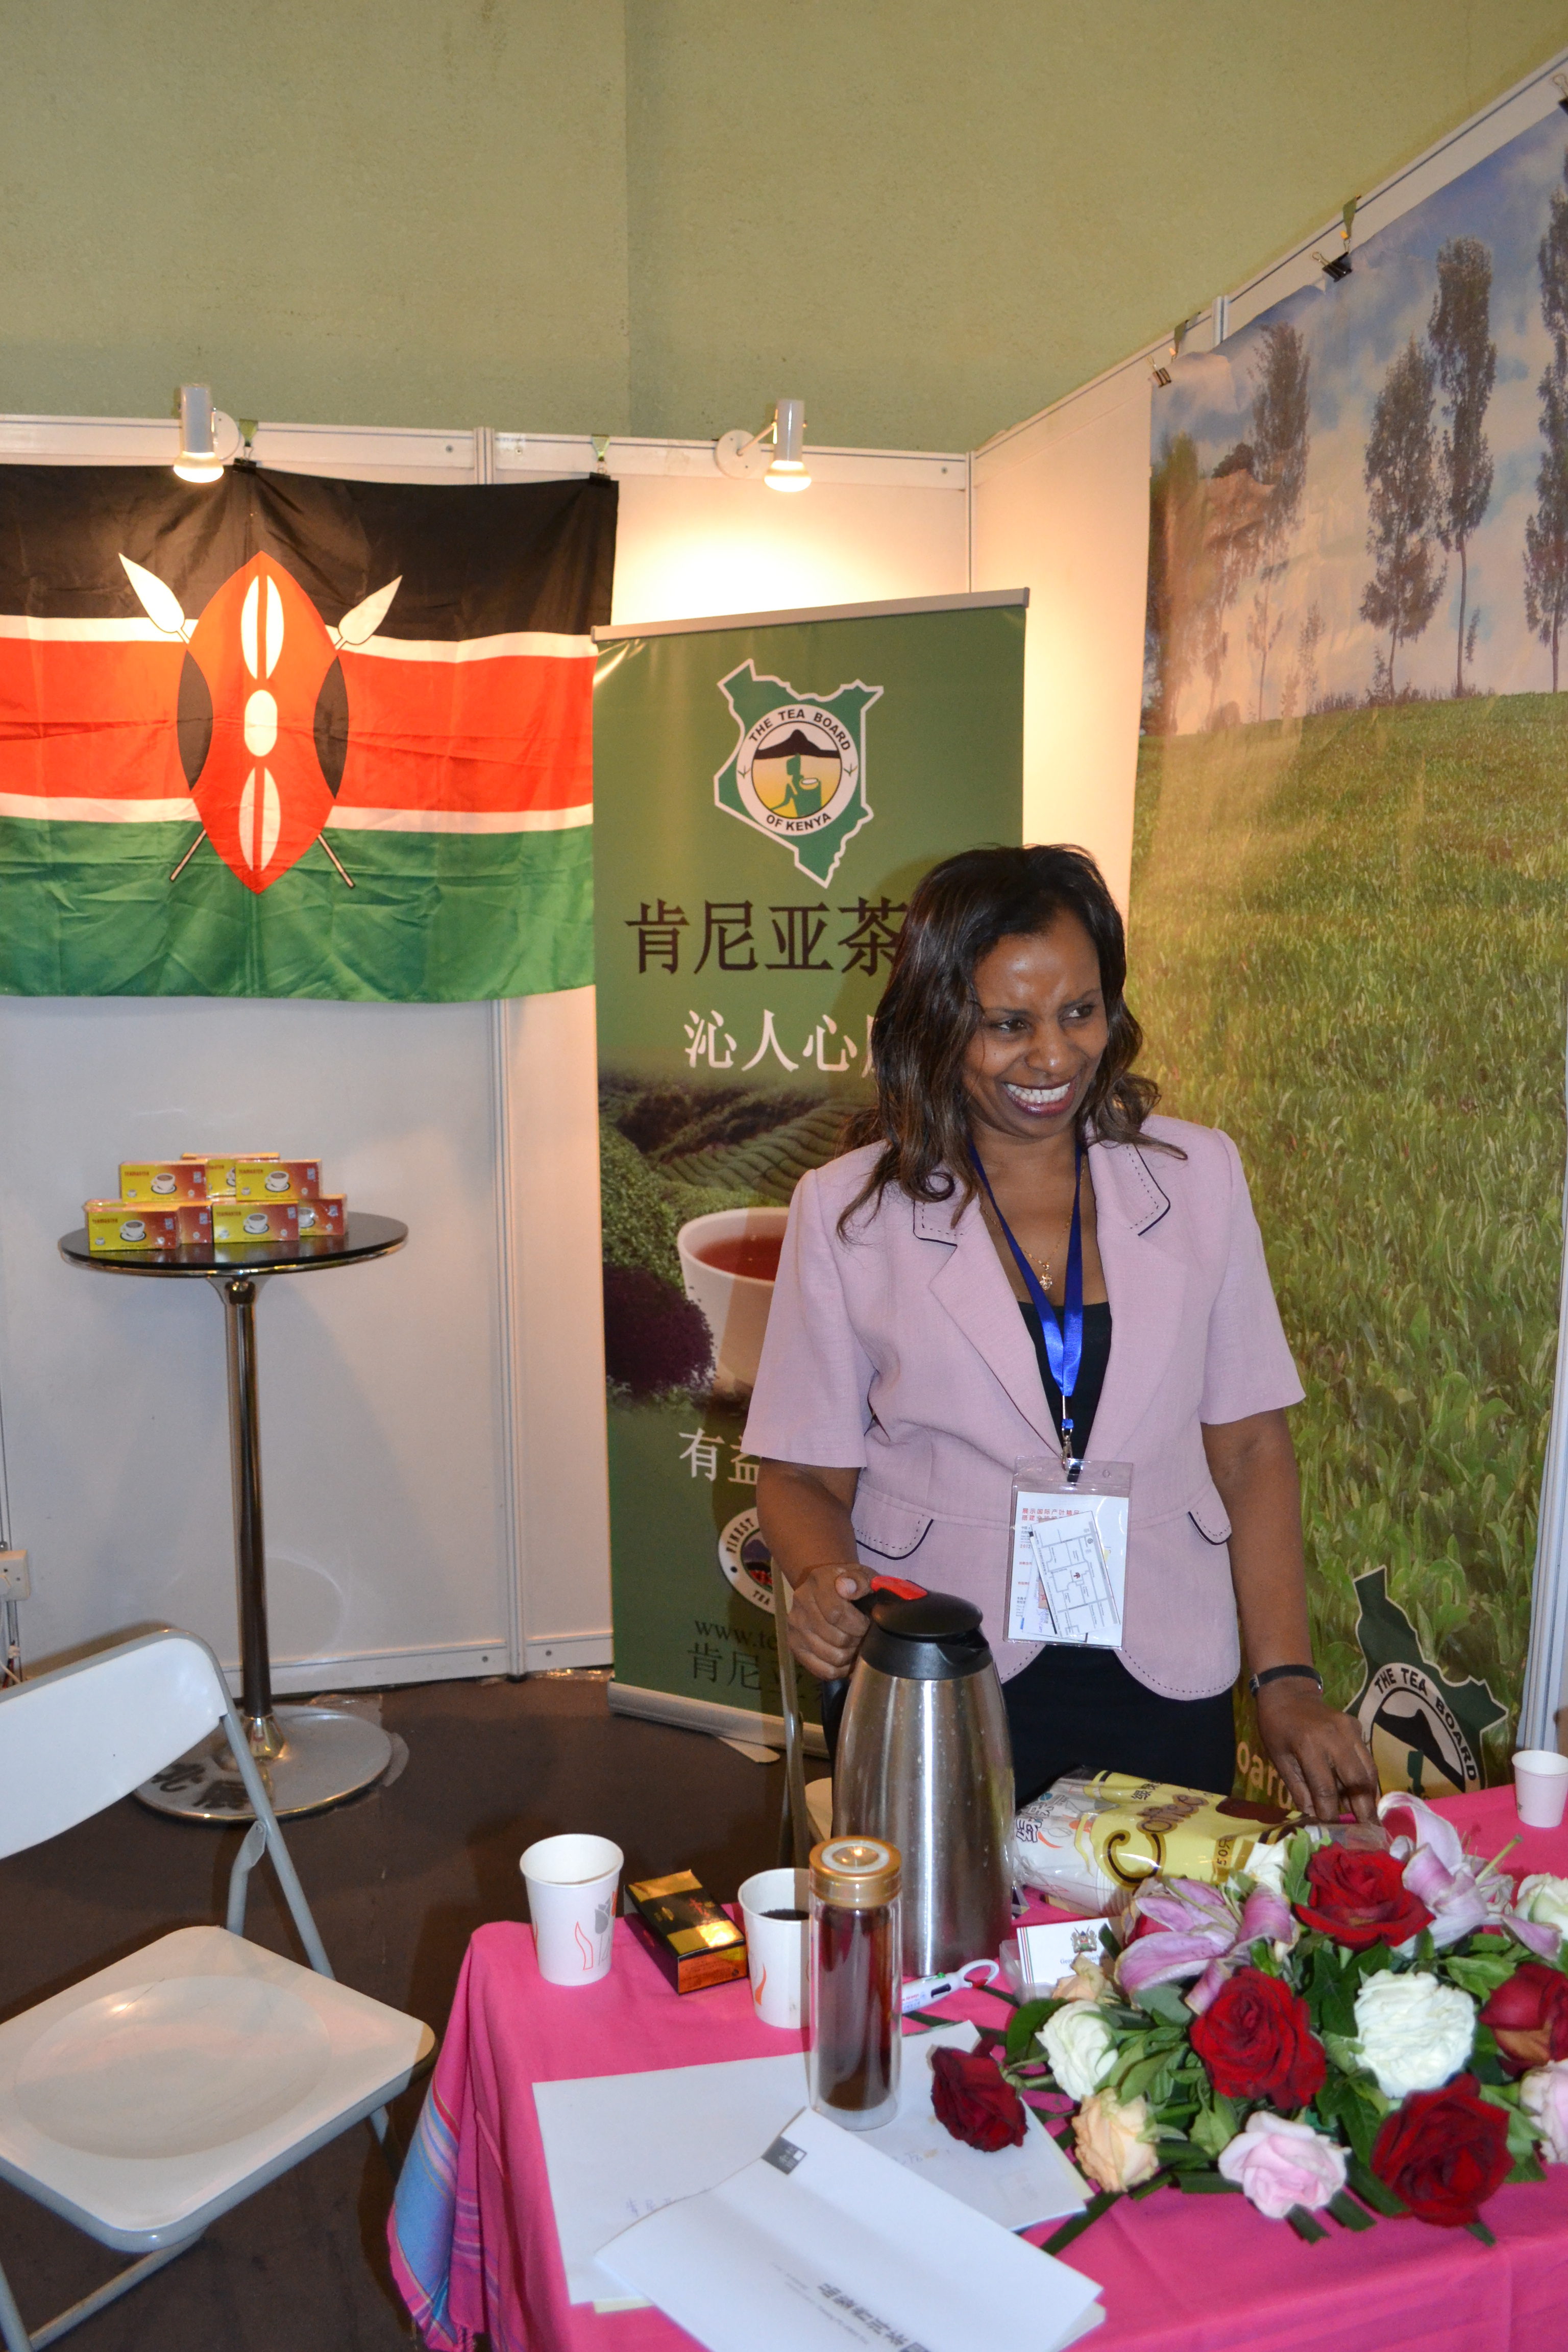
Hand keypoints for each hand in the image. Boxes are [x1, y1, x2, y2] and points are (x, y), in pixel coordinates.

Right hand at [787, 1562, 873, 1679]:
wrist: (827, 1588)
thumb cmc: (850, 1585)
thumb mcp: (862, 1576)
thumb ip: (861, 1579)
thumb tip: (847, 1588)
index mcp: (818, 1582)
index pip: (836, 1614)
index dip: (858, 1625)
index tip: (867, 1623)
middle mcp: (801, 1603)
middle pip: (837, 1639)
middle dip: (858, 1640)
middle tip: (863, 1635)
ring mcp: (795, 1627)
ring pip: (833, 1657)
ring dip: (851, 1655)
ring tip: (856, 1644)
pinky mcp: (795, 1646)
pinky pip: (823, 1671)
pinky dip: (840, 1669)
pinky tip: (846, 1658)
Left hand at [1257, 1681, 1378, 1822]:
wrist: (1287, 1692)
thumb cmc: (1277, 1728)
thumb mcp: (1279, 1759)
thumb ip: (1299, 1789)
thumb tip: (1316, 1818)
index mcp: (1308, 1746)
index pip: (1326, 1789)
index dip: (1330, 1813)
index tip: (1334, 1831)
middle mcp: (1334, 1738)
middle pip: (1357, 1781)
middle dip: (1363, 1809)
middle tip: (1367, 1831)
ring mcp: (1350, 1730)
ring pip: (1369, 1769)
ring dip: (1369, 1795)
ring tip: (1369, 1816)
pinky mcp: (1357, 1726)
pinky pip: (1367, 1756)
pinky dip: (1366, 1776)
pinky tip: (1362, 1791)